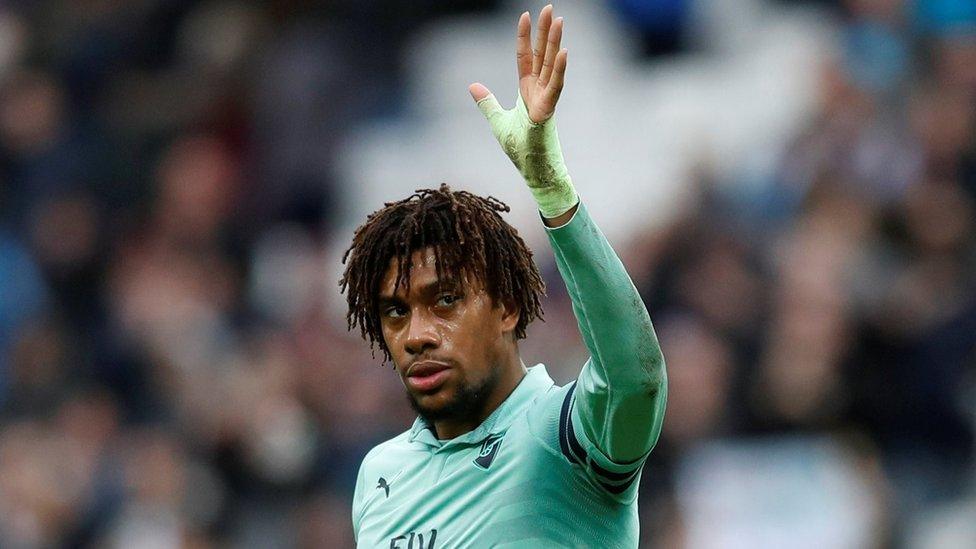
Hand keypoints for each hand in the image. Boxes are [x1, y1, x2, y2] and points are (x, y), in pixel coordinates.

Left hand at [468, 4, 576, 219]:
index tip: (525, 15)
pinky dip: (559, 71)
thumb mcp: (497, 120)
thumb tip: (472, 85)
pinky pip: (555, 88)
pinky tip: (564, 52)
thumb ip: (486, 101)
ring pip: (551, 66)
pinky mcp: (548, 113)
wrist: (533, 171)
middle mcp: (538, 91)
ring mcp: (546, 100)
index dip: (524, 36)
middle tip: (550, 8)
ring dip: (555, 43)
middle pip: (542, 55)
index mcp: (526, 90)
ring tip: (559, 21)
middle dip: (545, 31)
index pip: (525, 57)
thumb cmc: (520, 149)